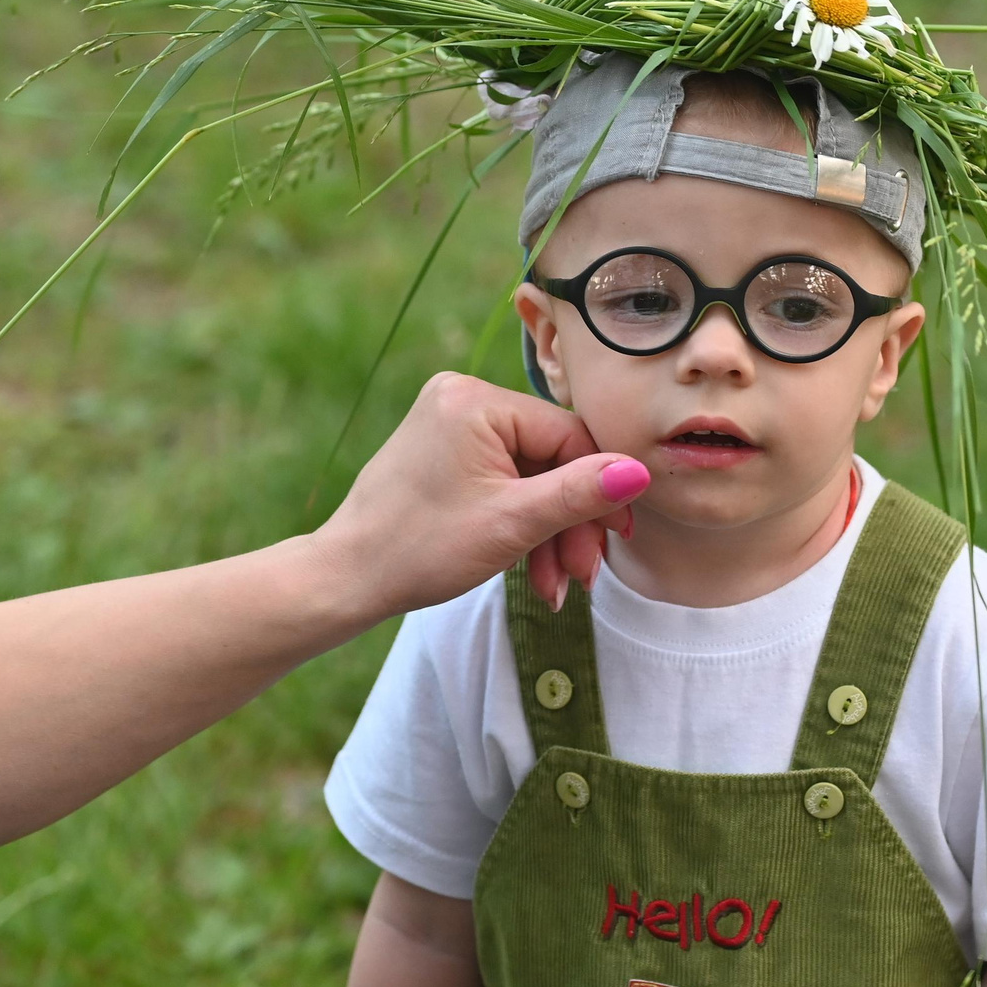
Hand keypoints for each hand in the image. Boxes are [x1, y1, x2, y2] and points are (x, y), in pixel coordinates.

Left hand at [321, 372, 649, 617]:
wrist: (346, 579)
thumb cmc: (418, 549)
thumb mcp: (512, 523)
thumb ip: (580, 493)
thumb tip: (639, 471)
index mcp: (475, 400)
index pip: (569, 436)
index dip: (599, 490)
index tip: (616, 540)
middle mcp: (462, 398)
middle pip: (551, 459)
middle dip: (570, 523)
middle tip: (584, 576)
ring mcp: (451, 424)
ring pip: (531, 476)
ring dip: (549, 533)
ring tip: (557, 588)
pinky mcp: (446, 452)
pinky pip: (504, 481)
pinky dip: (520, 525)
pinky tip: (533, 571)